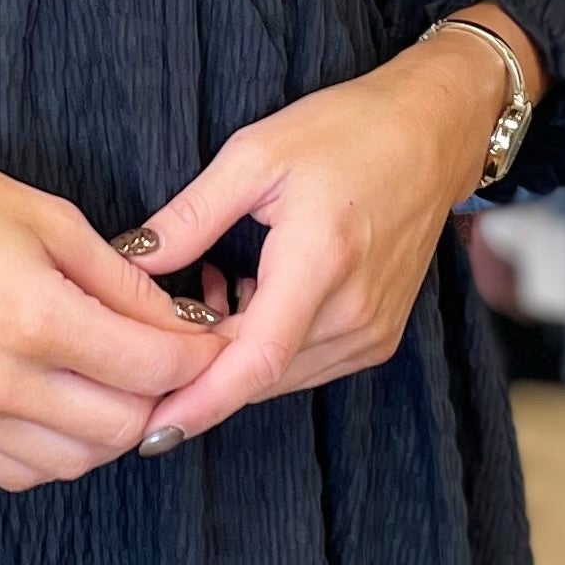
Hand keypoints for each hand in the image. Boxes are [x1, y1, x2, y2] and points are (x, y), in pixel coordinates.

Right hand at [0, 90, 221, 491]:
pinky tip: (58, 402)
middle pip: (121, 428)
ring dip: (108, 429)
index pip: (152, 369)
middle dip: (159, 397)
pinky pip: (19, 472)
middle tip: (163, 362)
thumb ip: (125, 284)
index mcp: (32, 316)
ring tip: (111, 381)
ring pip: (74, 462)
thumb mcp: (52, 219)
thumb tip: (184, 328)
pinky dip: (55, 449)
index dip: (197, 358)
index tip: (209, 342)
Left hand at [115, 28, 521, 443]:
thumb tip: (130, 259)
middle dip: (198, 362)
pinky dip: (265, 347)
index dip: (199, 402)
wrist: (434, 134)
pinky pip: (304, 364)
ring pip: (278, 375)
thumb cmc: (348, 131)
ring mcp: (372, 331)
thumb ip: (191, 215)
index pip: (255, 361)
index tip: (150, 433)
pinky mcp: (379, 336)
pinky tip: (248, 295)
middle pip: (258, 374)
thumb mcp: (255, 155)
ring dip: (231, 353)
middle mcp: (354, 312)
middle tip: (157, 313)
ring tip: (209, 286)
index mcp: (321, 263)